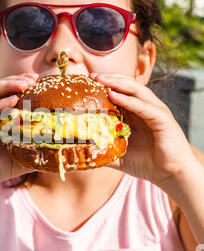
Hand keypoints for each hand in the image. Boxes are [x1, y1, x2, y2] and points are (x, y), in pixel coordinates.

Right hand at [0, 73, 38, 188]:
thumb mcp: (16, 161)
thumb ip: (33, 155)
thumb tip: (55, 155)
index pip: (10, 94)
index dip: (23, 86)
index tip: (40, 82)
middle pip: (2, 88)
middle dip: (18, 80)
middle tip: (34, 78)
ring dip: (8, 85)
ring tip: (25, 84)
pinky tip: (12, 101)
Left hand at [89, 72, 195, 186]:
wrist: (170, 174)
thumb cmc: (147, 164)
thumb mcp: (119, 156)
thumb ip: (103, 152)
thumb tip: (80, 155)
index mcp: (135, 113)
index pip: (119, 93)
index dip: (104, 85)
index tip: (86, 82)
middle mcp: (145, 108)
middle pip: (126, 86)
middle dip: (108, 79)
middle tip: (91, 75)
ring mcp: (155, 111)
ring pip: (135, 90)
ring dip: (117, 84)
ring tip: (101, 79)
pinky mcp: (162, 119)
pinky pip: (144, 107)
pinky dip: (129, 100)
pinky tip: (114, 96)